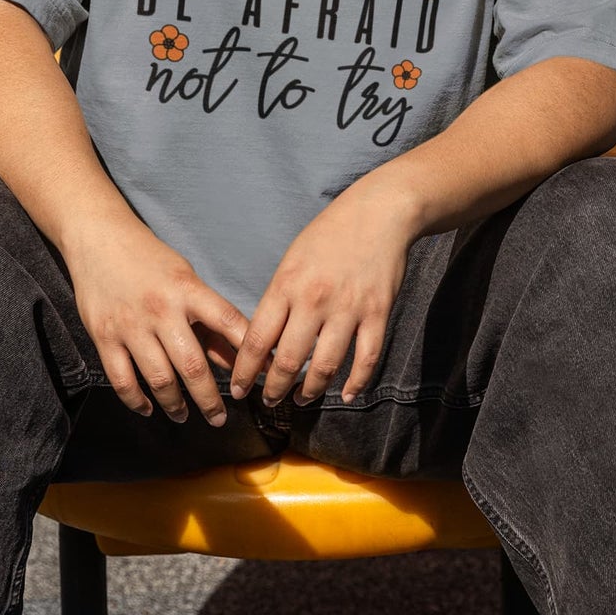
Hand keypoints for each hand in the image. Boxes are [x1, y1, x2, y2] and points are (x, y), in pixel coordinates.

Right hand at [65, 209, 248, 425]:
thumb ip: (209, 320)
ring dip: (176, 405)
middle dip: (210, 399)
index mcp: (188, 291)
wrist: (98, 238)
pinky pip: (122, 380)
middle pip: (192, 366)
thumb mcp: (187, 279)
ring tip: (185, 416)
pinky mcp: (104, 337)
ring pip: (159, 379)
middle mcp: (161, 310)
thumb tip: (235, 359)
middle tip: (220, 418)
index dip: (248, 355)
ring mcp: (131, 326)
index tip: (258, 380)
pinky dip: (137, 401)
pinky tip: (149, 408)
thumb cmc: (150, 259)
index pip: (228, 324)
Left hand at [229, 173, 418, 408]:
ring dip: (310, 391)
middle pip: (287, 361)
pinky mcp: (377, 313)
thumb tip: (263, 340)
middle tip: (269, 400)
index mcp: (286, 285)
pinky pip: (365, 359)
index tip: (237, 389)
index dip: (244, 372)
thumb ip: (279, 298)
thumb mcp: (291, 260)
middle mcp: (314, 300)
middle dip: (274, 389)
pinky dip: (355, 383)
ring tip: (301, 399)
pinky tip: (346, 395)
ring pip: (324, 367)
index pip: (257, 340)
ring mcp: (348, 309)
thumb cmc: (329, 234)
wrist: (378, 213)